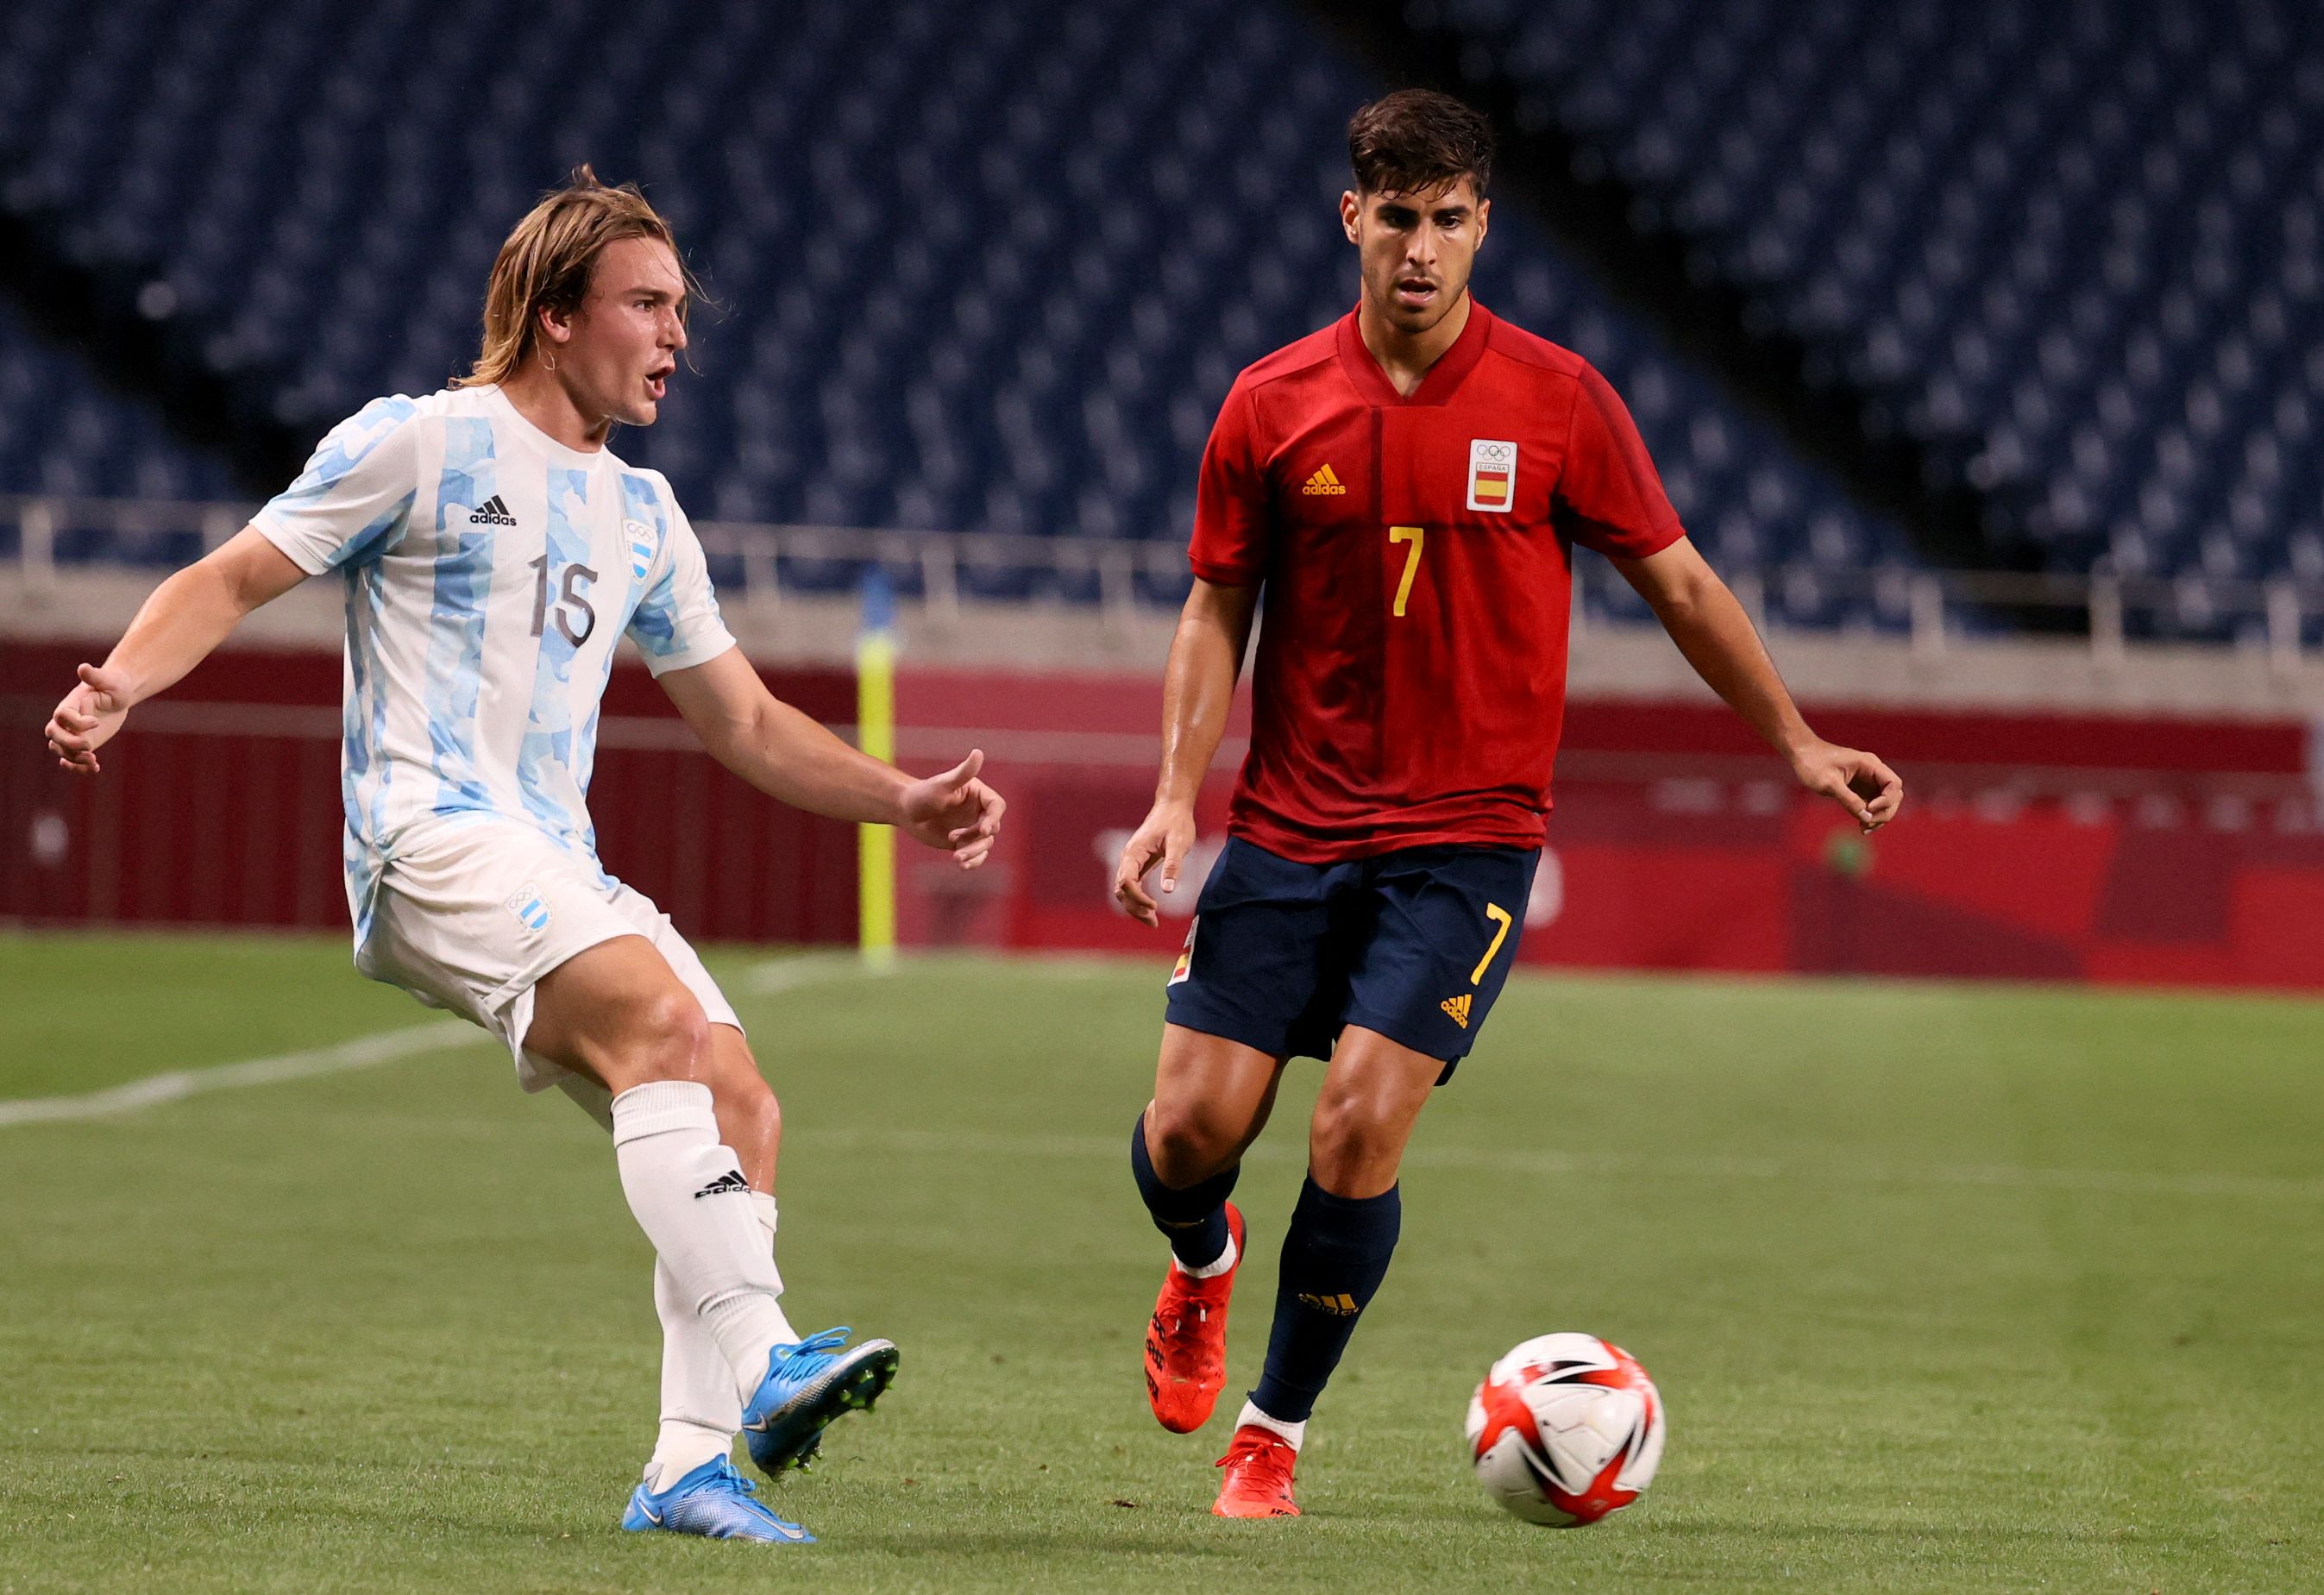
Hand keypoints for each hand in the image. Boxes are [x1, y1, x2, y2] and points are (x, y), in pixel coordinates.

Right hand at [45, 662, 134, 775]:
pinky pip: (72, 759)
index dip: (76, 722)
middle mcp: (66, 720)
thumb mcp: (109, 680)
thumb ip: (95, 676)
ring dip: (74, 759)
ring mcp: (72, 733)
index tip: (97, 721)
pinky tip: (95, 768)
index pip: (62, 716)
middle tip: (89, 746)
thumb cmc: (113, 684)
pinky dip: (79, 767)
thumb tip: (83, 668)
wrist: (119, 694)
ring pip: (61, 750)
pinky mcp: (82, 743)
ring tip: (93, 761)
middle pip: (54, 735)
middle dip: (68, 743)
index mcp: (70, 704)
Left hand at [899, 749, 1005, 868]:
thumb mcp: (942, 784)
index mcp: (979, 794)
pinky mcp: (964, 843)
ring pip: (985, 844)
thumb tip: (978, 752)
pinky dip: (972, 861)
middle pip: (993, 829)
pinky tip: (961, 865)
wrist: (905, 811)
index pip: (996, 807)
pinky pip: (976, 854)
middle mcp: (979, 811)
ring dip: (974, 853)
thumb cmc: (922, 794)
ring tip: (957, 858)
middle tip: (955, 841)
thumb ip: (963, 772)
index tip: (984, 830)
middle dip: (977, 839)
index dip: (993, 818)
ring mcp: (972, 828)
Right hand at [1112, 801, 1195, 927]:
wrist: (1172, 807)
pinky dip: (1138, 899)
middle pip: (1121, 890)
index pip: (1127, 881)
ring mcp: (1131, 862)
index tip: (1155, 907)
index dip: (1138, 897)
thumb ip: (1172, 866)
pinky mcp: (1138, 865)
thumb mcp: (1179, 843)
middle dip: (1134, 908)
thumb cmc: (1176, 823)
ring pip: (1124, 891)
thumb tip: (1168, 890)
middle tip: (1154, 922)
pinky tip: (1150, 909)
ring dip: (1134, 907)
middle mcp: (1128, 858)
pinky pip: (1132, 886)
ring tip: (1153, 921)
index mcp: (1134, 852)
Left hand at [1791, 739, 1903, 832]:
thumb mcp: (1829, 783)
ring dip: (1879, 817)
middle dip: (1885, 812)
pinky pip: (1873, 805)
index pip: (1893, 783)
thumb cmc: (1813, 764)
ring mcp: (1868, 781)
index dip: (1887, 800)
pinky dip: (1870, 816)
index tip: (1870, 808)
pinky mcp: (1860, 789)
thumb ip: (1848, 799)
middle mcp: (1873, 772)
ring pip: (1885, 802)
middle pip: (1893, 795)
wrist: (1801, 754)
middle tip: (1867, 824)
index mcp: (1870, 764)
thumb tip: (1866, 817)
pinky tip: (1862, 827)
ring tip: (1864, 829)